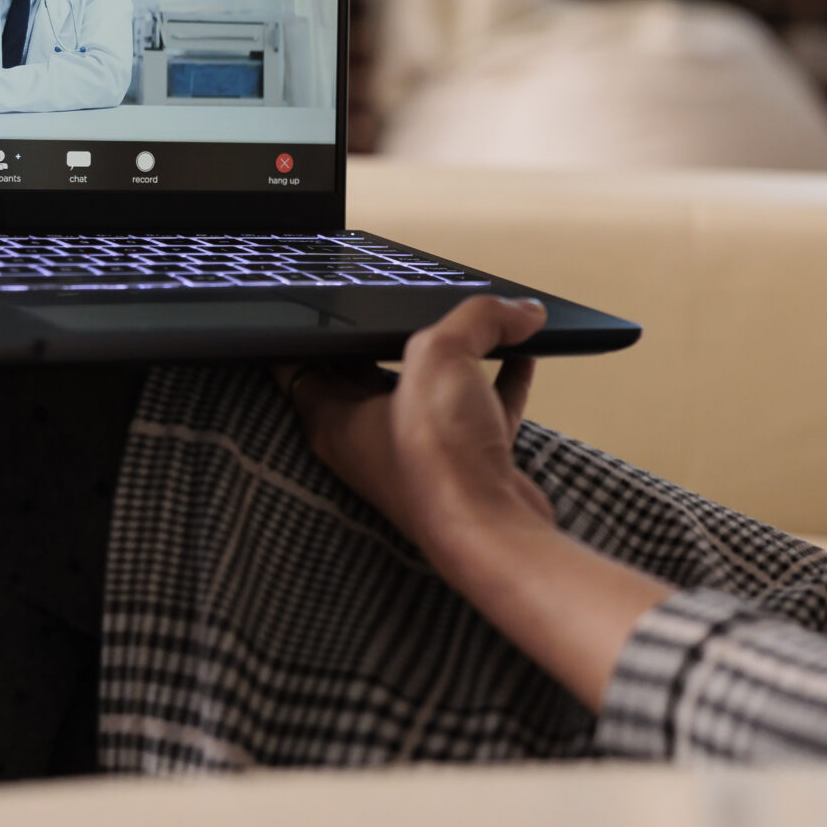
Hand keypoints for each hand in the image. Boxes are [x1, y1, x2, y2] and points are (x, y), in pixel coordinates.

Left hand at [278, 296, 553, 554]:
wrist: (492, 528)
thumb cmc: (439, 458)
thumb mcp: (441, 356)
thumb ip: (476, 319)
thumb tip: (518, 310)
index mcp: (337, 420)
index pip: (305, 366)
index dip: (312, 332)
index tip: (318, 304)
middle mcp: (372, 440)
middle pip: (374, 372)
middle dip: (392, 336)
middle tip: (405, 298)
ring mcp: (421, 454)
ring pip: (433, 392)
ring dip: (456, 357)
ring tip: (476, 321)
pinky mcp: (467, 463)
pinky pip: (482, 407)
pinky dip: (500, 381)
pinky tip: (522, 356)